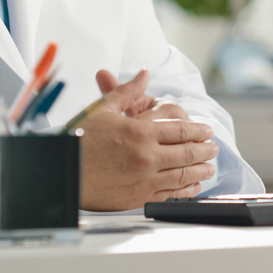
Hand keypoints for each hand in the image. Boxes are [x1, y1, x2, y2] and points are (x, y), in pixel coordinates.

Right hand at [71, 69, 216, 210]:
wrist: (60, 172)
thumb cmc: (78, 140)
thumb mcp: (102, 110)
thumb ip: (127, 92)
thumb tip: (143, 75)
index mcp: (140, 132)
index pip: (181, 130)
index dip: (198, 130)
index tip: (207, 131)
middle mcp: (147, 156)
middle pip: (187, 153)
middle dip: (205, 150)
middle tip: (213, 148)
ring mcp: (144, 179)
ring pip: (183, 175)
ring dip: (201, 170)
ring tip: (208, 167)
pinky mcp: (138, 197)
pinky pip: (170, 194)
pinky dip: (186, 190)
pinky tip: (192, 186)